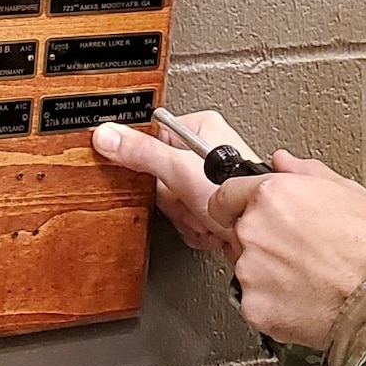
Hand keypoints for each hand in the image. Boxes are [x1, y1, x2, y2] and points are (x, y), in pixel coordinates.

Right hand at [91, 111, 239, 255]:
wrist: (259, 237)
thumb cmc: (238, 196)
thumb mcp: (182, 170)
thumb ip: (142, 152)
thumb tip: (106, 134)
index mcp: (199, 127)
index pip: (150, 140)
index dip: (152, 167)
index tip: (164, 178)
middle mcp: (205, 149)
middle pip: (160, 178)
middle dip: (173, 201)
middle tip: (189, 199)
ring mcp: (208, 179)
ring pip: (172, 203)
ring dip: (185, 217)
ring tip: (203, 214)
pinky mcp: (211, 204)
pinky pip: (186, 218)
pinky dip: (195, 228)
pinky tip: (209, 226)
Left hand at [208, 152, 365, 347]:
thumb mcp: (349, 192)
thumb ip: (305, 173)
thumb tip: (283, 162)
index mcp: (271, 196)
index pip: (225, 195)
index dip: (235, 203)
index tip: (241, 210)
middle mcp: (253, 231)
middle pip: (237, 232)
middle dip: (261, 239)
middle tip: (298, 248)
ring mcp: (251, 272)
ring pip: (247, 268)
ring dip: (268, 271)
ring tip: (309, 275)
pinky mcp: (255, 308)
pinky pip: (256, 301)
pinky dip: (274, 302)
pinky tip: (306, 296)